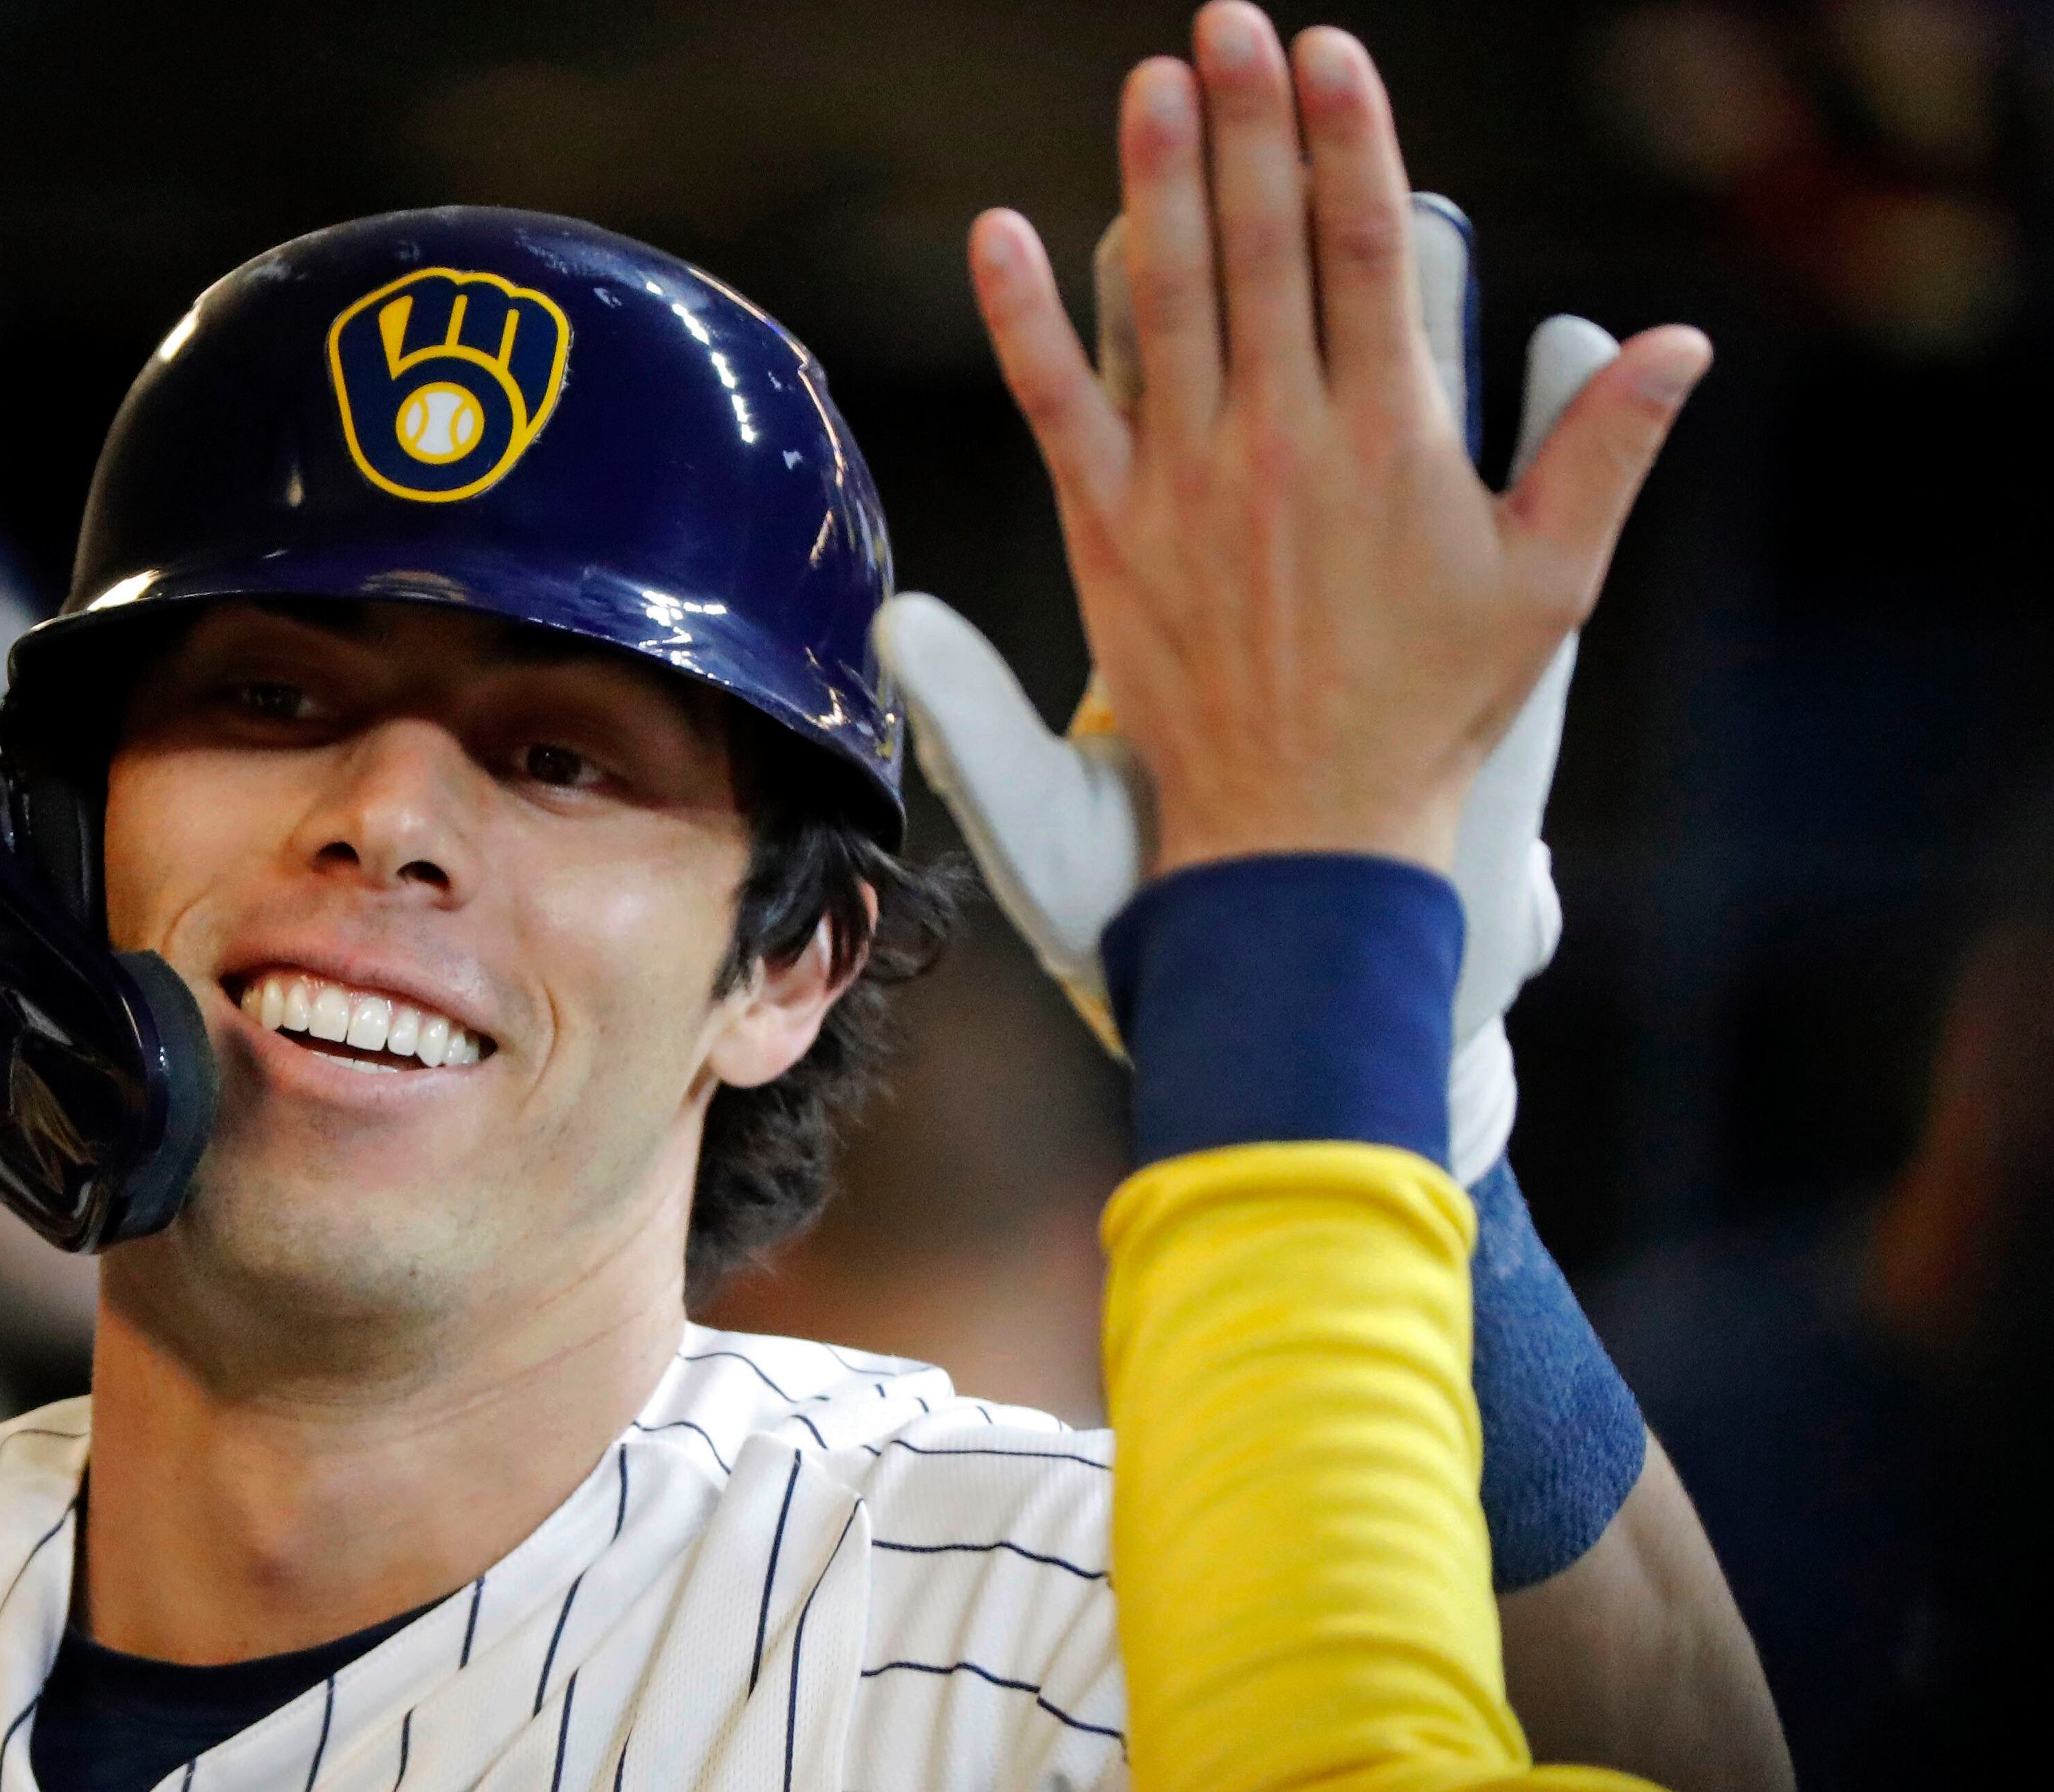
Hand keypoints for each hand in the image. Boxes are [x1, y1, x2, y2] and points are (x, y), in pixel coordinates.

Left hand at [962, 5, 1707, 877]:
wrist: (1308, 827)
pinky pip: (1059, 403)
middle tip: (1227, 21)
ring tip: (1149, 83)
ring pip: (1168, 302)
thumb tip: (1677, 343)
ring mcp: (1188, 485)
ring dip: (1156, 183)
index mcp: (1391, 439)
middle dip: (1247, 125)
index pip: (1371, 251)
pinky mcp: (1110, 533)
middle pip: (1266, 248)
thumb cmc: (1431, 707)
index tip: (1331, 51)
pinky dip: (1024, 319)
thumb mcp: (1548, 584)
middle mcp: (1283, 443)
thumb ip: (1602, 451)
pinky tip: (997, 234)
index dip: (1350, 138)